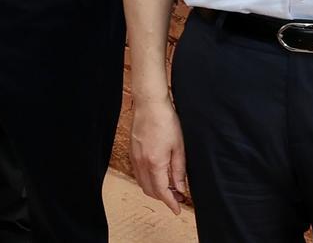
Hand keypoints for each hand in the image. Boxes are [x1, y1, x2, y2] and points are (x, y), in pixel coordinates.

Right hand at [130, 97, 187, 214]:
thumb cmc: (166, 121)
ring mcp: (135, 157)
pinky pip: (138, 173)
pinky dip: (148, 180)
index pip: (162, 192)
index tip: (177, 210)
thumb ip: (179, 170)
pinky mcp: (132, 151)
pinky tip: (158, 174)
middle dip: (163, 198)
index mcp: (154, 163)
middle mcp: (141, 163)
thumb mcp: (179, 147)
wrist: (149, 104)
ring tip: (170, 187)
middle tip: (178, 197)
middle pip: (150, 191)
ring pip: (142, 183)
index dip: (170, 203)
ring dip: (155, 189)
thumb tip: (180, 188)